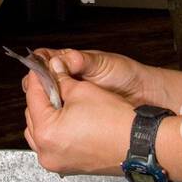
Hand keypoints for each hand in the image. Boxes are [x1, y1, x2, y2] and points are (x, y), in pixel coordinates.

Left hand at [23, 68, 133, 175]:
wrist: (139, 144)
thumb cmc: (115, 121)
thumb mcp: (82, 91)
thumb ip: (61, 80)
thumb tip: (53, 71)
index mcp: (46, 133)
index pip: (33, 98)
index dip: (37, 79)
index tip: (39, 70)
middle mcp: (47, 153)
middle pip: (33, 117)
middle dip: (42, 98)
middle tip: (53, 83)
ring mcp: (56, 163)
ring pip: (40, 133)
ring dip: (47, 116)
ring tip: (62, 102)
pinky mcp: (68, 167)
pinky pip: (52, 145)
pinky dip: (55, 132)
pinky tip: (67, 119)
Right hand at [33, 47, 155, 109]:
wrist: (145, 96)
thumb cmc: (126, 75)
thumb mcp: (102, 64)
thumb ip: (80, 61)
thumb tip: (57, 61)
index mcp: (70, 62)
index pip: (44, 61)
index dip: (38, 66)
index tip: (36, 72)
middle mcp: (67, 80)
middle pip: (41, 83)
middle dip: (38, 88)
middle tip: (44, 93)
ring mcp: (71, 100)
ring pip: (47, 103)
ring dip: (47, 106)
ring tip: (53, 107)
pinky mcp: (76, 117)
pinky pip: (59, 119)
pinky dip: (57, 120)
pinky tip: (60, 120)